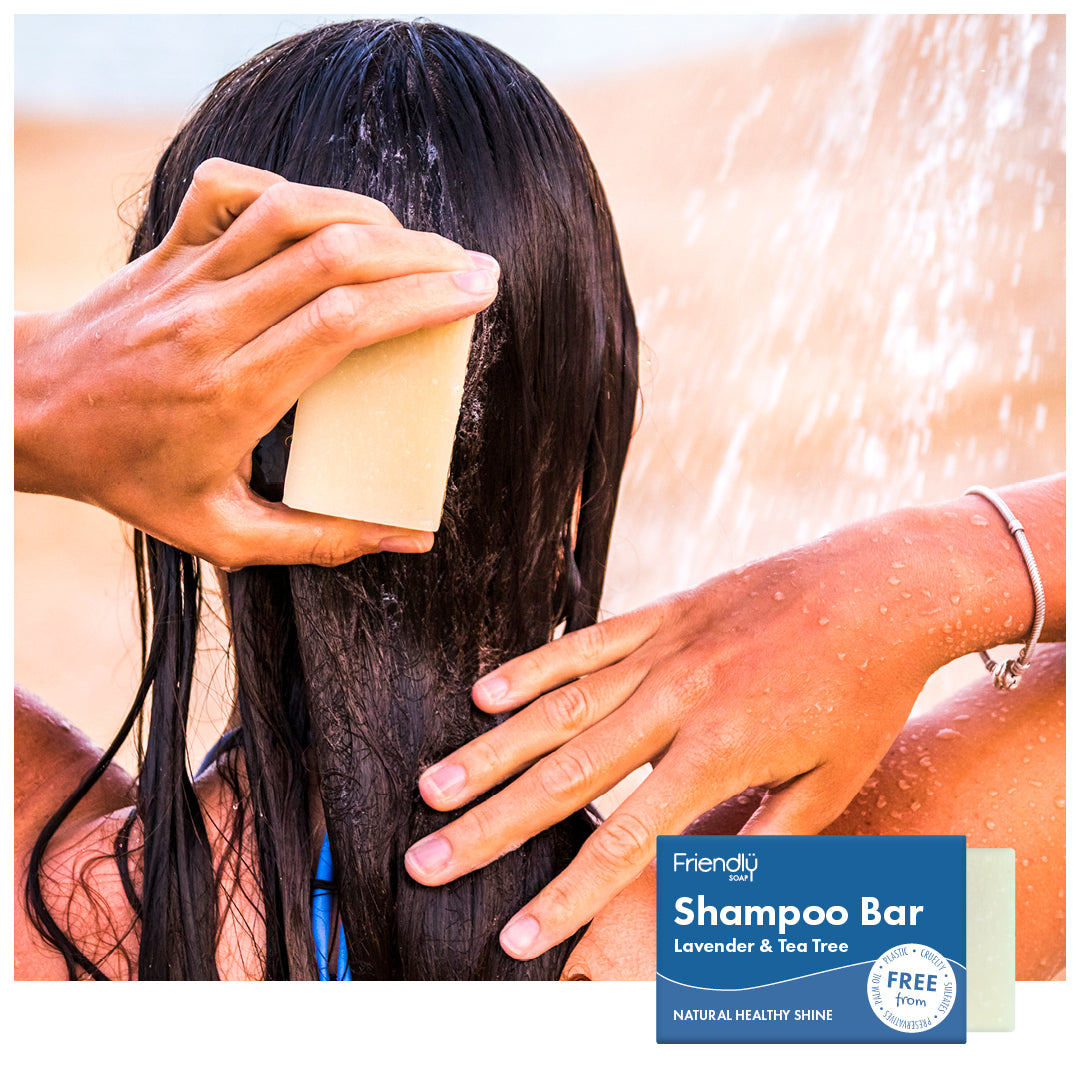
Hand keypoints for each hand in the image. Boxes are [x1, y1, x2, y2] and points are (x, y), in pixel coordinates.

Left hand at [15, 157, 499, 567]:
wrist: (31, 416)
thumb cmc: (132, 478)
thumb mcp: (224, 534)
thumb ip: (320, 541)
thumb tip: (409, 540)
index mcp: (234, 391)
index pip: (342, 322)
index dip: (419, 300)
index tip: (475, 294)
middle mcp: (212, 322)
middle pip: (331, 258)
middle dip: (419, 255)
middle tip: (473, 266)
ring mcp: (185, 275)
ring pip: (288, 211)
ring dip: (367, 215)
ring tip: (417, 241)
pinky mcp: (167, 247)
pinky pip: (229, 190)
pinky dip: (288, 189)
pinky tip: (324, 212)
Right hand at [402, 493, 1049, 959]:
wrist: (877, 586)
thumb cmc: (863, 690)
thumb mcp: (832, 779)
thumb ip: (764, 839)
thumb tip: (708, 895)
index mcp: (719, 752)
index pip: (625, 839)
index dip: (566, 894)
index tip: (517, 937)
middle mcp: (675, 701)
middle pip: (565, 776)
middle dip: (491, 827)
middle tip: (426, 859)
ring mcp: (661, 650)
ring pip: (557, 709)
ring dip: (490, 752)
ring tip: (434, 788)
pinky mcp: (660, 613)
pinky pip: (583, 643)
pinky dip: (530, 668)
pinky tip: (483, 694)